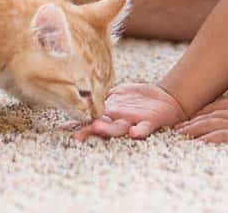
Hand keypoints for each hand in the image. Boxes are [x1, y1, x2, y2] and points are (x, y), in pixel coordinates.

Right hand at [72, 83, 187, 140]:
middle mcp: (119, 121)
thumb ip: (101, 97)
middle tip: (77, 135)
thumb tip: (81, 92)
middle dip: (90, 130)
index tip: (62, 130)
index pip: (91, 120)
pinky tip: (134, 132)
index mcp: (110, 115)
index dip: (77, 125)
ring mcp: (134, 122)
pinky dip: (140, 131)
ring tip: (98, 128)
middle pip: (103, 127)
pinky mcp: (151, 121)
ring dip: (109, 129)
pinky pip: (145, 128)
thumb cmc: (137, 99)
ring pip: (119, 128)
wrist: (165, 98)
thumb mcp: (118, 95)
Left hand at [175, 89, 227, 146]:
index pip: (215, 106)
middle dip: (191, 122)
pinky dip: (207, 139)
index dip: (200, 112)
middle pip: (207, 116)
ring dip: (193, 130)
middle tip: (177, 128)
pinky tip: (198, 143)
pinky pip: (220, 136)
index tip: (189, 117)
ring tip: (180, 135)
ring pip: (209, 125)